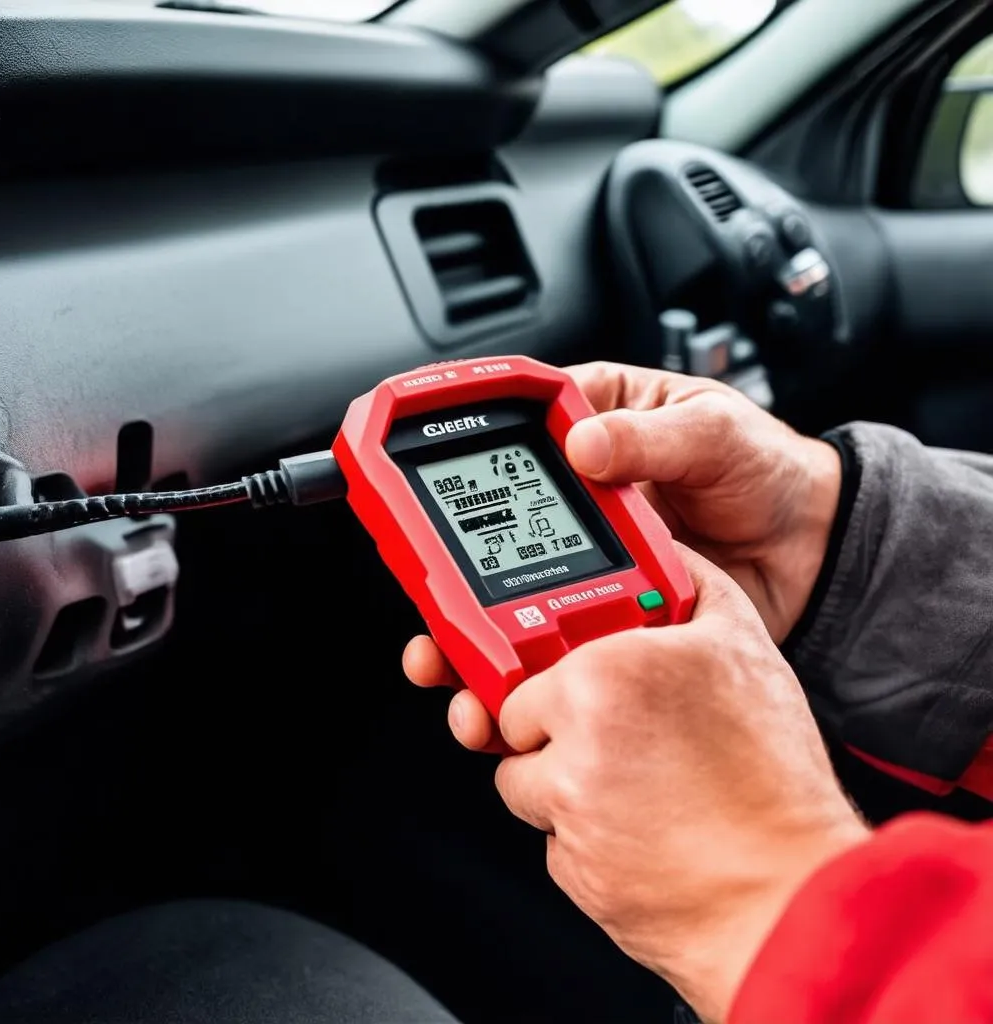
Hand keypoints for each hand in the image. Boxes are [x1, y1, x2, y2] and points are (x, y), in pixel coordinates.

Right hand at [402, 360, 842, 749]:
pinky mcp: (605, 603)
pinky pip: (552, 629)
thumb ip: (651, 436)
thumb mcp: (714, 432)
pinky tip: (503, 684)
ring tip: (448, 660)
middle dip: (444, 561)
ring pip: (508, 585)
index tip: (413, 462)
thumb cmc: (767, 472)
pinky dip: (523, 661)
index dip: (457, 438)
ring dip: (469, 626)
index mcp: (595, 426)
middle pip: (489, 521)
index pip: (511, 425)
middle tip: (424, 588)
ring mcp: (587, 551)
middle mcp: (578, 492)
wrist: (815, 554)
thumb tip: (586, 443)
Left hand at [415, 550, 867, 1022]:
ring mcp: (569, 812)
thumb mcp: (743, 645)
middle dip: (549, 728)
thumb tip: (659, 552)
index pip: (522, 663)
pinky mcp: (574, 871)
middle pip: (513, 723)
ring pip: (527, 785)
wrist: (792, 893)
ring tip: (634, 782)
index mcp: (601, 673)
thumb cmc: (772, 774)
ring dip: (563, 783)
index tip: (569, 682)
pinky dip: (586, 834)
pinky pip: (557, 839)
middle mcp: (572, 739)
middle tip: (613, 734)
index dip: (553, 674)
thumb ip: (689, 582)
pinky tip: (640, 825)